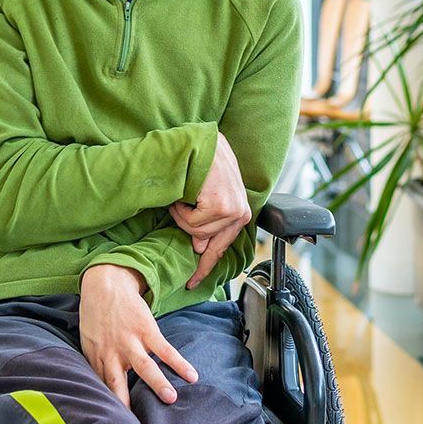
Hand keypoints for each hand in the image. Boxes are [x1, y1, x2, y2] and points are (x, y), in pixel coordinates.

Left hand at [79, 264, 198, 407]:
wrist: (105, 285)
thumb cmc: (95, 318)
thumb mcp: (88, 343)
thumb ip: (96, 366)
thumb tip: (100, 389)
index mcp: (97, 360)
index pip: (101, 389)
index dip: (107, 408)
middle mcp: (113, 353)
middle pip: (118, 382)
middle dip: (127, 403)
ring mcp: (131, 341)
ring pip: (145, 366)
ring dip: (158, 382)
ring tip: (171, 398)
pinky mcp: (147, 330)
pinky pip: (165, 349)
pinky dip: (179, 362)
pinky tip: (192, 374)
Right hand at [170, 133, 250, 288]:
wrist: (203, 141)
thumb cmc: (204, 164)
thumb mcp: (208, 195)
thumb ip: (207, 221)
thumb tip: (199, 245)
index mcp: (240, 211)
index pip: (223, 246)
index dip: (207, 266)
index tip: (194, 281)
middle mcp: (240, 213)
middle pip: (209, 246)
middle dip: (196, 251)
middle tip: (185, 254)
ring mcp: (232, 210)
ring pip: (197, 234)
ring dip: (183, 217)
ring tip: (183, 198)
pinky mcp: (221, 207)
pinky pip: (192, 223)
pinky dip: (181, 211)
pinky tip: (184, 194)